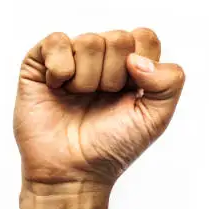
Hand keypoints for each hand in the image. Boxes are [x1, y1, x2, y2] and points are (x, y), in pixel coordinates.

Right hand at [14, 29, 183, 185]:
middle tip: (99, 101)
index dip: (140, 65)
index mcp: (129, 66)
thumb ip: (170, 81)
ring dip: (86, 79)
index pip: (143, 36)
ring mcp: (68, 58)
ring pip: (89, 41)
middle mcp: (99, 58)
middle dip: (112, 77)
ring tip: (76, 98)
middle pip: (118, 39)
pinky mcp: (38, 63)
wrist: (71, 171)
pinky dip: (60, 68)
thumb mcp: (155, 117)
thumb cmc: (110, 147)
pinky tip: (57, 88)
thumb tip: (136, 58)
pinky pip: (56, 41)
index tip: (128, 94)